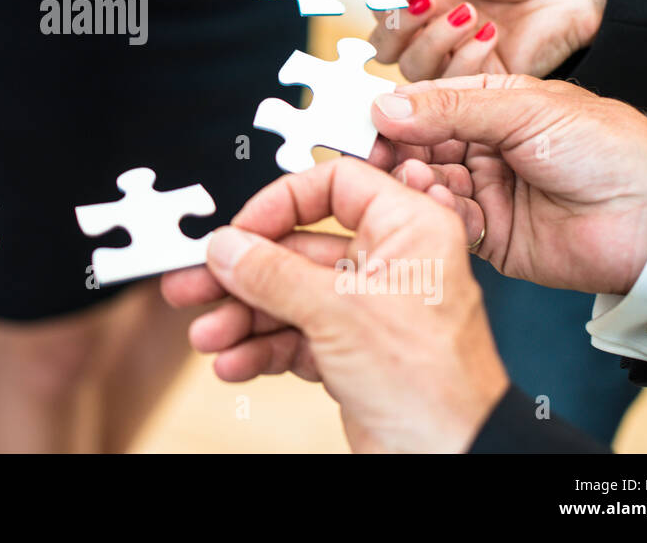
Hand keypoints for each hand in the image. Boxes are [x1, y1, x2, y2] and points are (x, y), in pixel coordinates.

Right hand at [162, 159, 507, 452]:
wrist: (453, 460)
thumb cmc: (434, 386)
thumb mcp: (340, 314)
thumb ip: (274, 275)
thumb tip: (226, 248)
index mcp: (409, 230)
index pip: (335, 185)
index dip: (281, 204)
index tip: (239, 231)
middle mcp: (390, 263)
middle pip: (298, 248)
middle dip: (243, 273)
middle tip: (193, 282)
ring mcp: (370, 310)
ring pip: (289, 296)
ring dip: (243, 316)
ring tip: (208, 335)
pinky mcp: (353, 352)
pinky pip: (295, 336)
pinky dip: (261, 348)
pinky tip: (233, 361)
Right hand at [368, 0, 608, 80]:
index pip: (379, 9)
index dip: (382, 3)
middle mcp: (429, 28)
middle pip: (385, 47)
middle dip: (400, 27)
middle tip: (426, 3)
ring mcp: (452, 56)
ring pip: (414, 67)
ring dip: (435, 40)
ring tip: (469, 14)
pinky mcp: (478, 82)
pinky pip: (452, 83)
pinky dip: (465, 57)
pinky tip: (490, 33)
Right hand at [370, 75, 646, 294]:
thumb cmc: (609, 148)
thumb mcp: (526, 109)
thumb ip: (452, 109)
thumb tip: (387, 106)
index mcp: (491, 103)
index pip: (424, 104)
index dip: (392, 113)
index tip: (361, 121)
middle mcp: (481, 146)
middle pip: (416, 147)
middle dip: (395, 151)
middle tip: (374, 156)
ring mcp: (483, 190)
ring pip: (424, 185)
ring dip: (415, 182)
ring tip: (418, 179)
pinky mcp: (487, 234)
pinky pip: (444, 222)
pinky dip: (437, 214)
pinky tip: (443, 205)